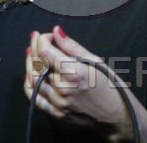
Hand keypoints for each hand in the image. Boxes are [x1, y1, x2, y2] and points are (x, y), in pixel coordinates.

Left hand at [24, 26, 132, 140]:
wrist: (117, 115)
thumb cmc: (111, 87)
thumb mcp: (95, 61)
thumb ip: (72, 46)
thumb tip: (57, 31)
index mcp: (75, 73)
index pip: (46, 51)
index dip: (42, 39)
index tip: (46, 35)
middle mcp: (64, 89)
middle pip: (38, 64)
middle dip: (34, 48)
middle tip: (36, 39)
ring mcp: (59, 103)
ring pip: (32, 80)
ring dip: (29, 64)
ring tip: (32, 53)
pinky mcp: (56, 113)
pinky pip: (35, 97)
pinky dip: (29, 83)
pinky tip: (31, 73)